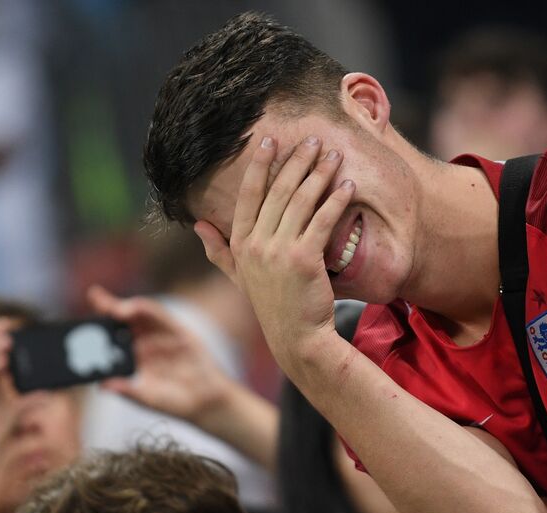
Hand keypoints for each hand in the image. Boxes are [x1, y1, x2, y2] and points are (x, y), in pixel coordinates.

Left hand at [86, 285, 231, 422]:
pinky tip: (132, 309)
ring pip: (140, 313)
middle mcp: (146, 341)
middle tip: (94, 296)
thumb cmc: (174, 402)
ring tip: (112, 308)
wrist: (205, 404)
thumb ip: (126, 390)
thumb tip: (101, 385)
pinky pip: (160, 315)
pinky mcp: (178, 331)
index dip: (98, 327)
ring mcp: (162, 334)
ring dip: (126, 306)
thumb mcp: (146, 398)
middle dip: (109, 306)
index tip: (81, 322)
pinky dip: (146, 309)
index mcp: (134, 356)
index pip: (113, 337)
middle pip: (124, 319)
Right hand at [194, 136, 353, 375]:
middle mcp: (256, 244)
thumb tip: (198, 226)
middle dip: (296, 161)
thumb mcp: (239, 277)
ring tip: (334, 156)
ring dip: (319, 174)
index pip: (248, 196)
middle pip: (277, 192)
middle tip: (313, 140)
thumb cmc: (272, 306)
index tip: (269, 141)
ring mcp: (279, 251)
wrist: (297, 338)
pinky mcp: (304, 259)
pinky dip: (335, 201)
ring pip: (300, 201)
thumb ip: (218, 251)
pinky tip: (347, 187)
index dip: (259, 166)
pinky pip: (322, 221)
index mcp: (241, 244)